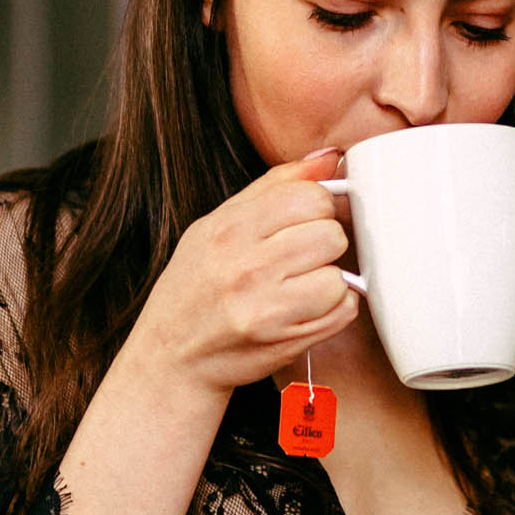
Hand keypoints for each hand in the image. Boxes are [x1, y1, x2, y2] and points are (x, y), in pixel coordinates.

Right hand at [123, 150, 360, 395]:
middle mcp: (248, 268)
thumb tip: (330, 158)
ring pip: (339, 275)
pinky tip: (308, 307)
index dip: (316, 207)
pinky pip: (344, 311)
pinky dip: (335, 308)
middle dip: (325, 243)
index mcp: (230, 230)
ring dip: (330, 279)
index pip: (309, 197)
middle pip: (331, 234)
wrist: (170, 356)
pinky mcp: (286, 341)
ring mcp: (268, 308)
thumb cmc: (194, 288)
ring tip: (301, 284)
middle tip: (302, 257)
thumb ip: (274, 187)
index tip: (304, 221)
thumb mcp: (217, 225)